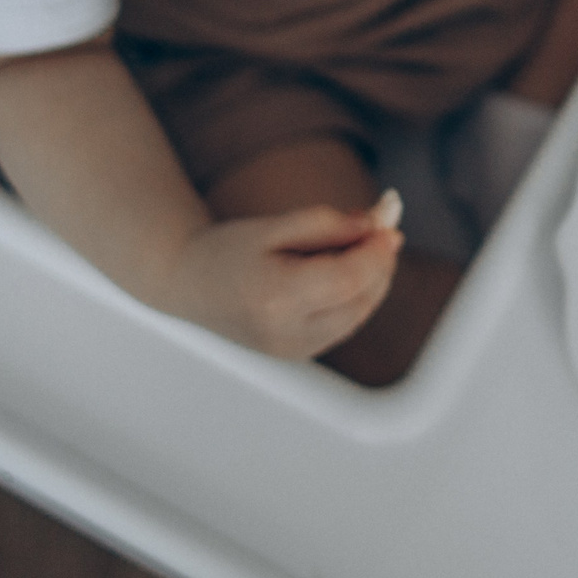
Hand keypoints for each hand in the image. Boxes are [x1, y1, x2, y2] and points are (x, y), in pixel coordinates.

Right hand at [164, 203, 403, 359]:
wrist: (187, 284)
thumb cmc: (224, 250)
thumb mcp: (273, 226)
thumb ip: (326, 224)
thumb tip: (377, 224)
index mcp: (275, 297)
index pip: (348, 278)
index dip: (377, 252)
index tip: (390, 225)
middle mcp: (286, 332)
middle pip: (360, 300)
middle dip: (380, 264)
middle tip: (383, 228)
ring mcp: (293, 349)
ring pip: (358, 315)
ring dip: (374, 280)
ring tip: (366, 243)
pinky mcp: (299, 353)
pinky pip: (344, 324)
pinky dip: (357, 296)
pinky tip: (351, 268)